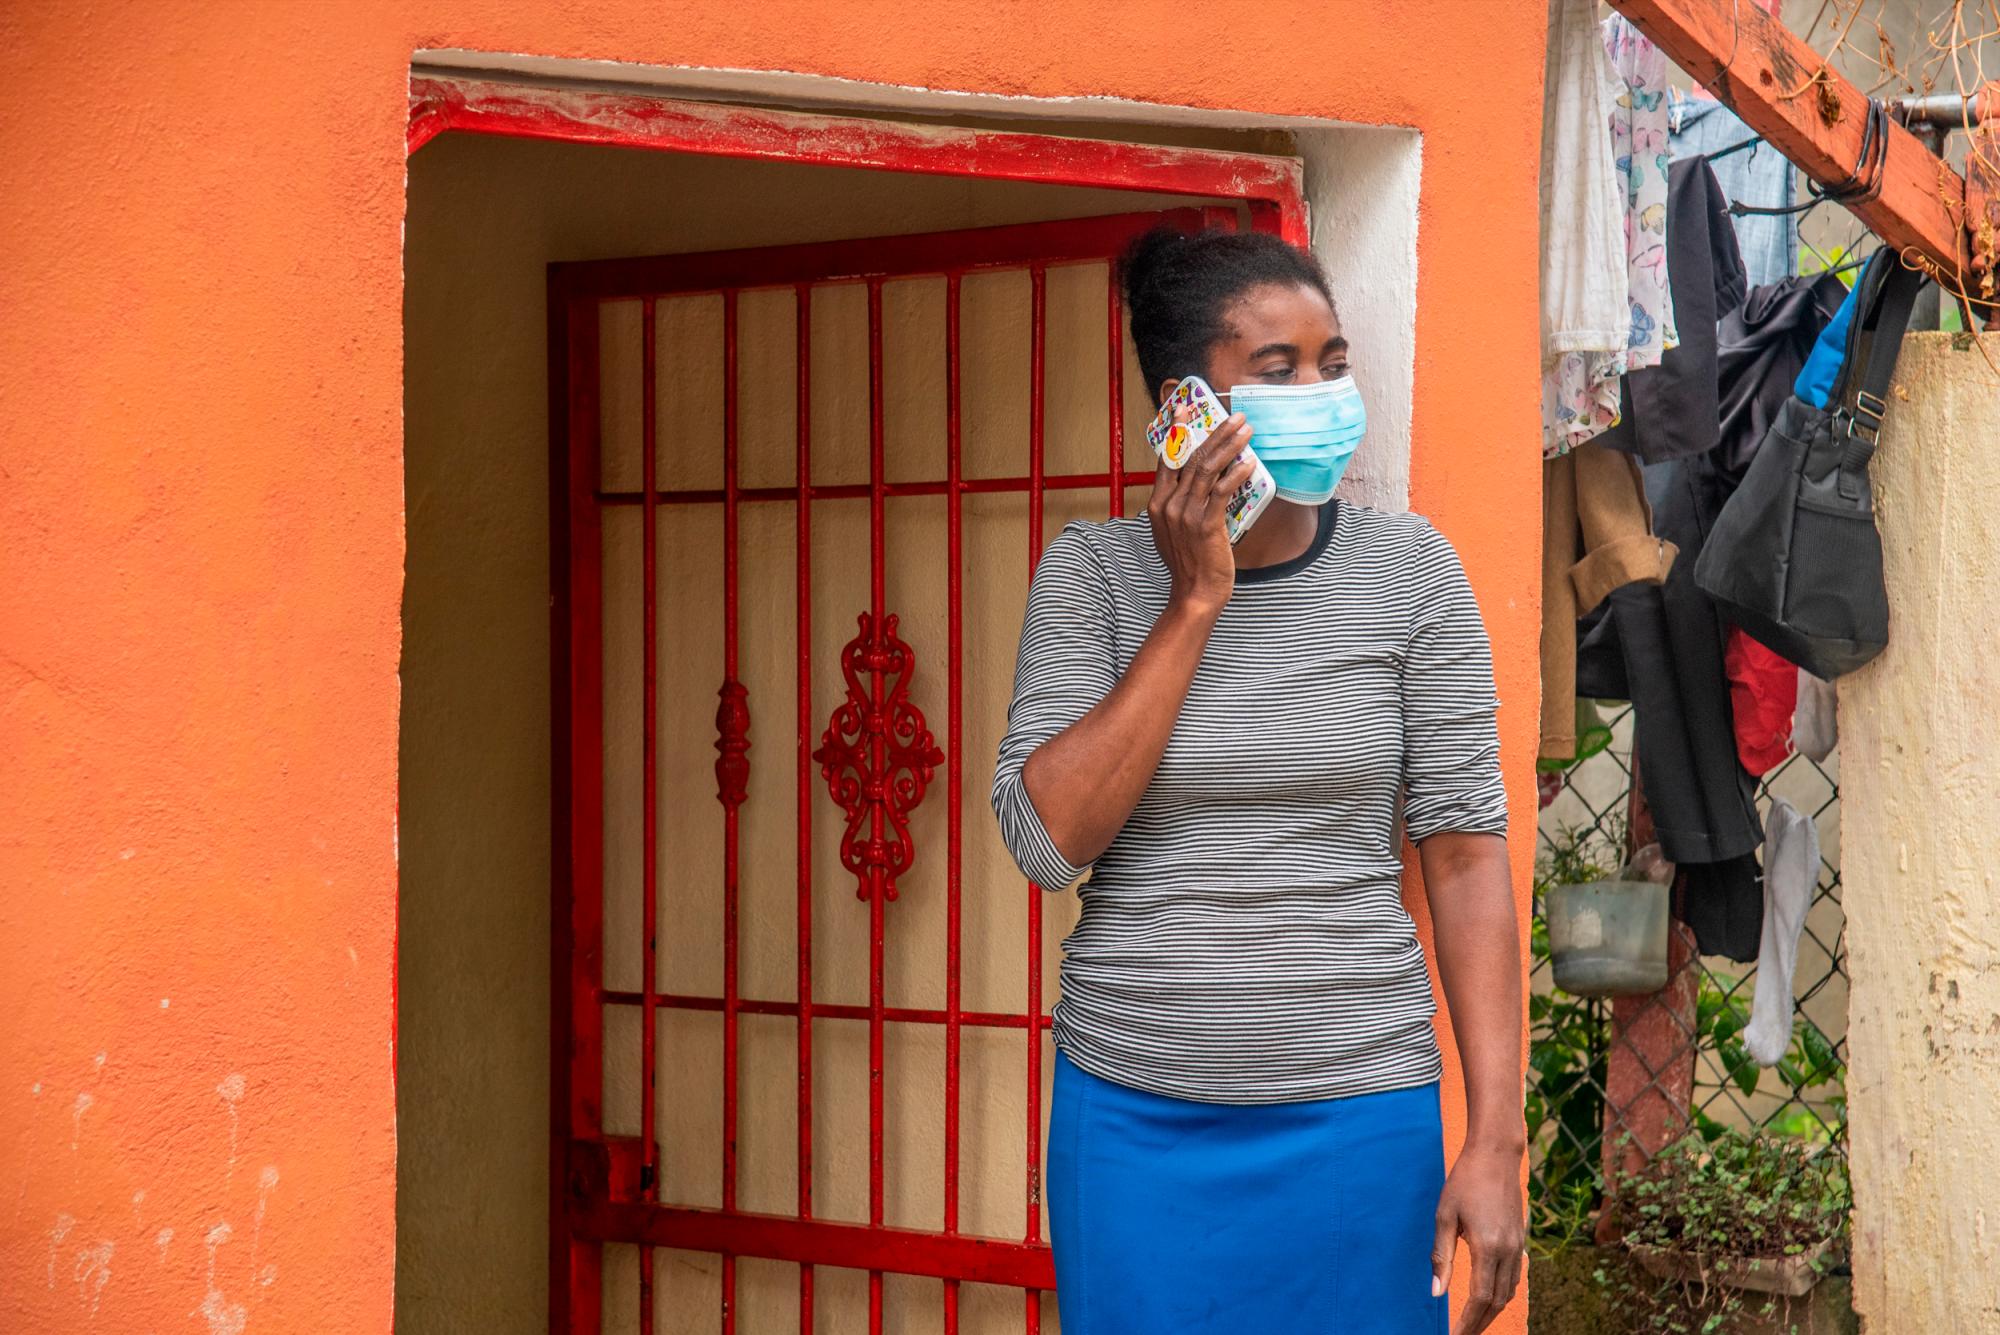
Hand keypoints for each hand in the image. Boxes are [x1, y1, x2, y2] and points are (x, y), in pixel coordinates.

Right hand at [1146, 408, 1255, 615]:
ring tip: (1246, 431)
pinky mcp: (1206, 524)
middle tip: (1235, 417)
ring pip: (1208, 468)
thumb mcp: (1174, 530)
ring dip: (1230, 446)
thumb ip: (1180, 505)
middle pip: (1192, 457)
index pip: (1168, 458)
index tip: (1186, 409)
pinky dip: (1237, 474)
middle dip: (1216, 433)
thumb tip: (1199, 483)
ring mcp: (1186, 513)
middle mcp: (1169, 504)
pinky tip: (1249, 463)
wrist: (1194, 593)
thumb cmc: (1189, 563)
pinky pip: (1222, 491)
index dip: (1178, 431)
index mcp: (1158, 503)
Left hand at [1431, 1141, 1525, 1334]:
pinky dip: (1502, 1293)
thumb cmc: (1465, 1181)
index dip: (1468, 1322)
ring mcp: (1517, 1245)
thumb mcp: (1445, 1216)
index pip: (1480, 1298)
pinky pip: (1514, 1276)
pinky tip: (1490, 1297)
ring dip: (1492, 1311)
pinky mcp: (1520, 1239)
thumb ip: (1441, 1256)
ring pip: (1509, 1291)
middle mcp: (1507, 1251)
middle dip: (1480, 1323)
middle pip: (1497, 1301)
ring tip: (1473, 1323)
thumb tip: (1436, 1293)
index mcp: (1487, 1247)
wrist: (1496, 1154)